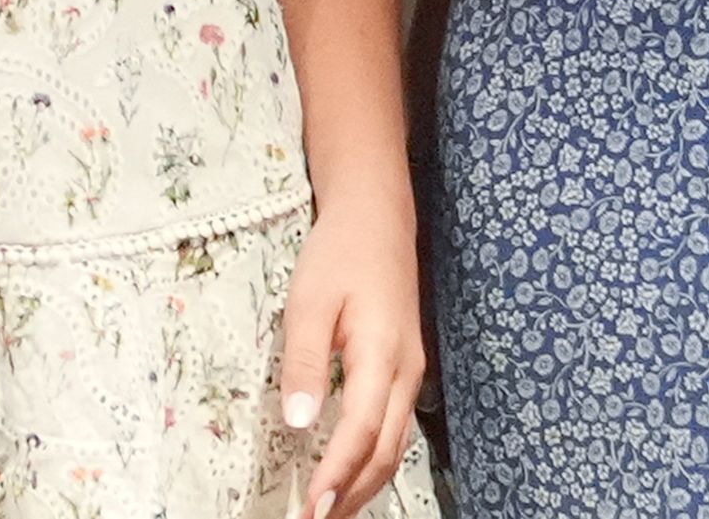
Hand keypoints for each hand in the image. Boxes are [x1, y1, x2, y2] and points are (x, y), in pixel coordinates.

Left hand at [275, 193, 425, 516]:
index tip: (314, 509)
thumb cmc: (338, 255)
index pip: (360, 433)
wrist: (376, 219)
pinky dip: (374, 459)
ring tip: (333, 512)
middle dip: (352, 495)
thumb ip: (303, 361)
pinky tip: (353, 473)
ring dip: (365, 484)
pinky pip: (395, 428)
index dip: (338, 476)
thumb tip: (300, 422)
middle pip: (383, 452)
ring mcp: (409, 374)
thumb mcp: (308, 300)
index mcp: (381, 357)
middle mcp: (404, 374)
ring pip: (393, 446)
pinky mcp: (403, 370)